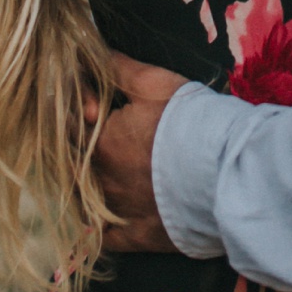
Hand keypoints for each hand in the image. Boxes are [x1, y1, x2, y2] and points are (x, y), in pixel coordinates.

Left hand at [84, 54, 187, 252]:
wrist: (224, 172)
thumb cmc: (189, 121)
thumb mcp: (154, 83)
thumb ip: (118, 68)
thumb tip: (94, 52)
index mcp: (99, 142)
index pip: (67, 128)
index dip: (76, 115)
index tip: (93, 108)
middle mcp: (100, 180)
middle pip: (72, 166)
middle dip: (78, 152)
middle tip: (99, 140)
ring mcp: (118, 211)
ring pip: (86, 201)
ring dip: (86, 188)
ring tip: (103, 175)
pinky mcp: (138, 237)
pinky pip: (107, 239)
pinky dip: (100, 231)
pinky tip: (101, 223)